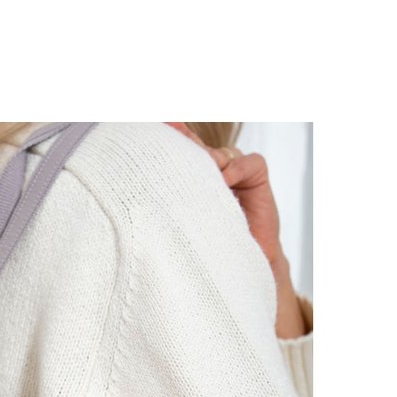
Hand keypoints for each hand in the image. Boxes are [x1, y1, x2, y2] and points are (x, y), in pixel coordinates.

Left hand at [166, 122, 306, 338]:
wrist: (239, 269)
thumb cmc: (208, 250)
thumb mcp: (183, 224)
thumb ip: (171, 203)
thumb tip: (139, 191)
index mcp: (194, 183)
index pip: (182, 154)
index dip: (170, 139)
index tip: (154, 127)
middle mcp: (215, 174)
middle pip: (200, 150)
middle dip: (185, 140)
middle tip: (169, 128)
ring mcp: (237, 175)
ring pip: (224, 154)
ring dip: (211, 160)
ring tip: (205, 170)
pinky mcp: (257, 181)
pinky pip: (250, 163)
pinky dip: (237, 168)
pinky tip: (226, 179)